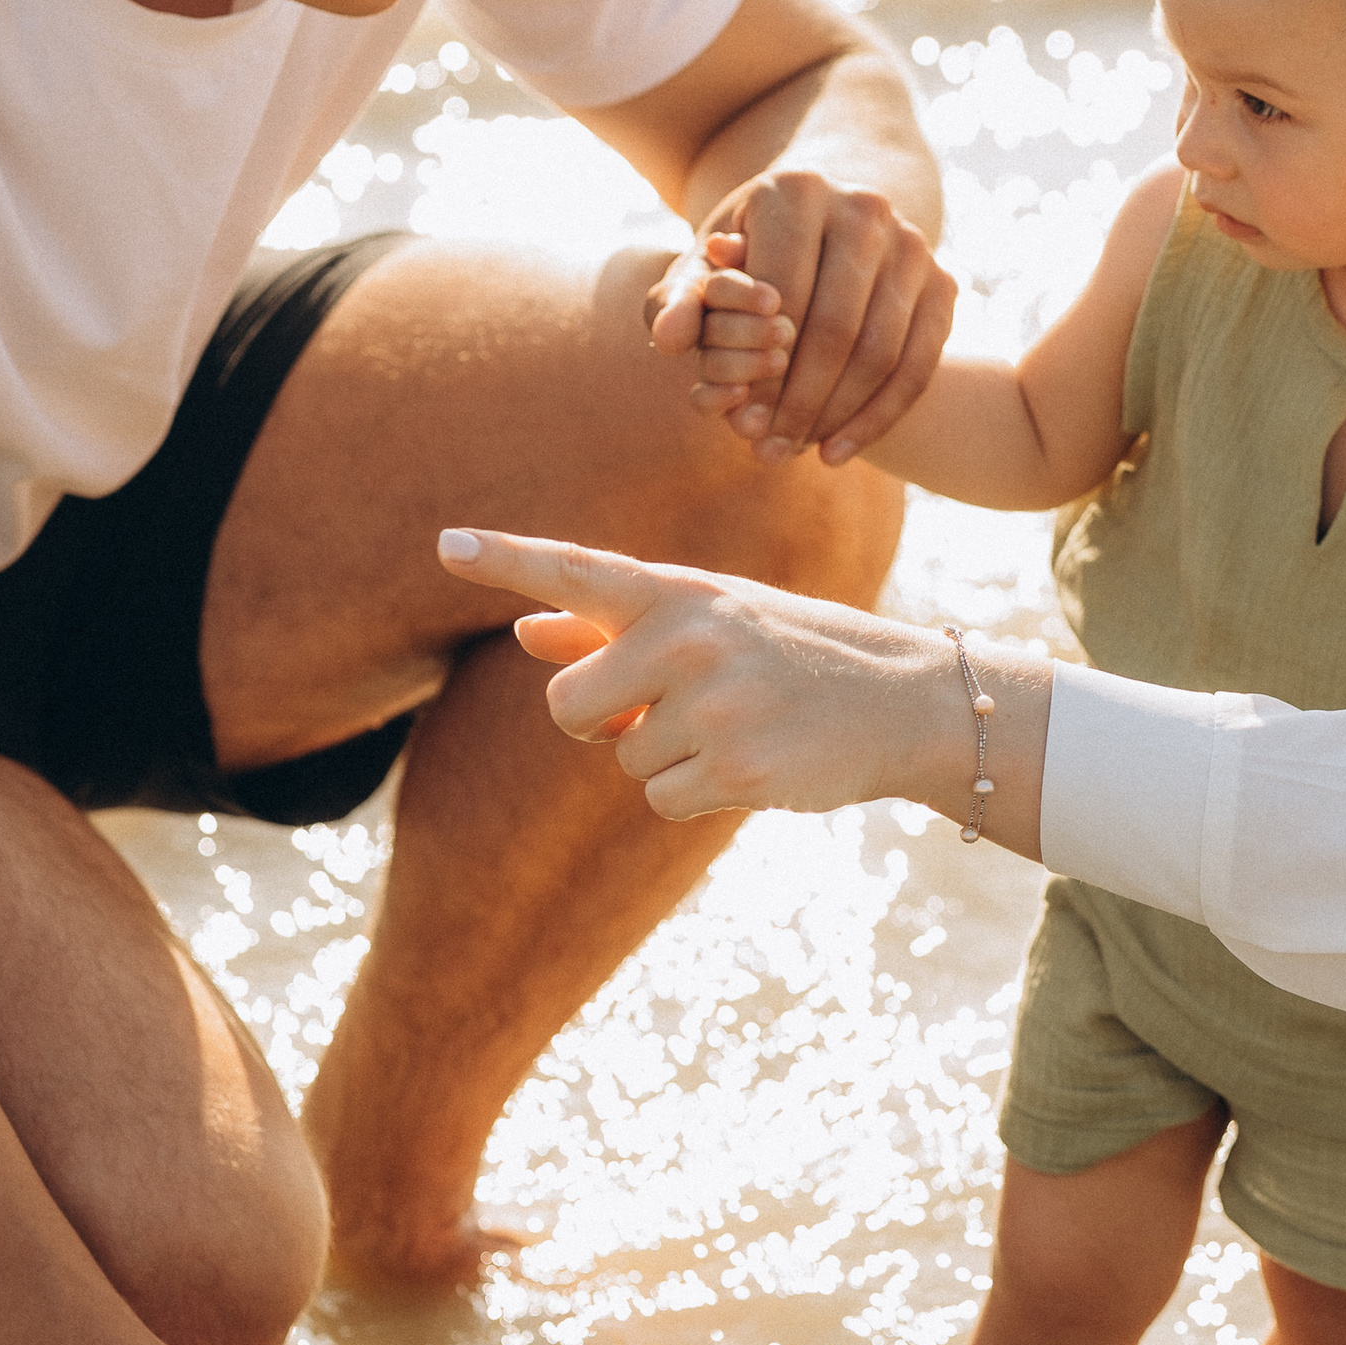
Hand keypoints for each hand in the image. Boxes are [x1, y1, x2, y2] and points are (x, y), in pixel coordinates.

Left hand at [435, 523, 1044, 841]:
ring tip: (739, 726)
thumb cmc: (790, 652)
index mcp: (678, 592)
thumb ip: (611, 629)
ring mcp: (715, 704)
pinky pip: (660, 800)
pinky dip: (694, 795)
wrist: (901, 699)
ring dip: (666, 758)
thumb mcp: (709, 622)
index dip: (506, 560)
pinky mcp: (737, 768)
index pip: (577, 570)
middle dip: (598, 726)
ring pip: (621, 763)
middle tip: (663, 711)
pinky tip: (751, 764)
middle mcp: (691, 638)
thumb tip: (526, 632)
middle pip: (567, 710)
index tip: (444, 544)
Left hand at [646, 172, 954, 466]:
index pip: (780, 296)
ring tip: (794, 454)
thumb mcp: (704, 268)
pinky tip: (837, 452)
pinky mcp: (944, 282)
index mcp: (797, 190)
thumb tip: (666, 340)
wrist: (826, 227)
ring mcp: (912, 244)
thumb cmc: (748, 255)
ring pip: (879, 352)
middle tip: (766, 452)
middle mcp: (864, 207)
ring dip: (836, 417)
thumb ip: (676, 301)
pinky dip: (878, 418)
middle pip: (835, 329)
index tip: (738, 420)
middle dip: (799, 401)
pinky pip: (918, 366)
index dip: (758, 366)